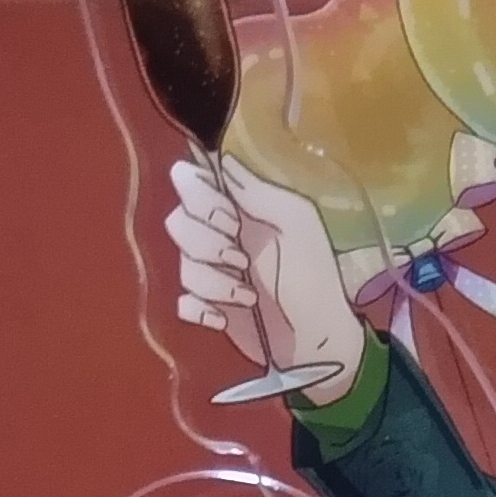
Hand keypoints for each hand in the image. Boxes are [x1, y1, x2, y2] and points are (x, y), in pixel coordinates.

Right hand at [169, 157, 365, 405]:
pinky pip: (182, 302)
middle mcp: (220, 235)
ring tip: (248, 295)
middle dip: (206, 242)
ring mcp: (213, 272)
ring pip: (182, 265)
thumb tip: (219, 157)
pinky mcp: (208, 307)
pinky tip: (226, 318)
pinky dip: (202, 310)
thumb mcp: (296, 223)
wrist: (318, 339)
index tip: (230, 217)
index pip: (190, 181)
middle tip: (242, 258)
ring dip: (214, 282)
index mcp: (240, 207)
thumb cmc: (314, 277)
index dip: (199, 197)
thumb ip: (258, 191)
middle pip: (177, 221)